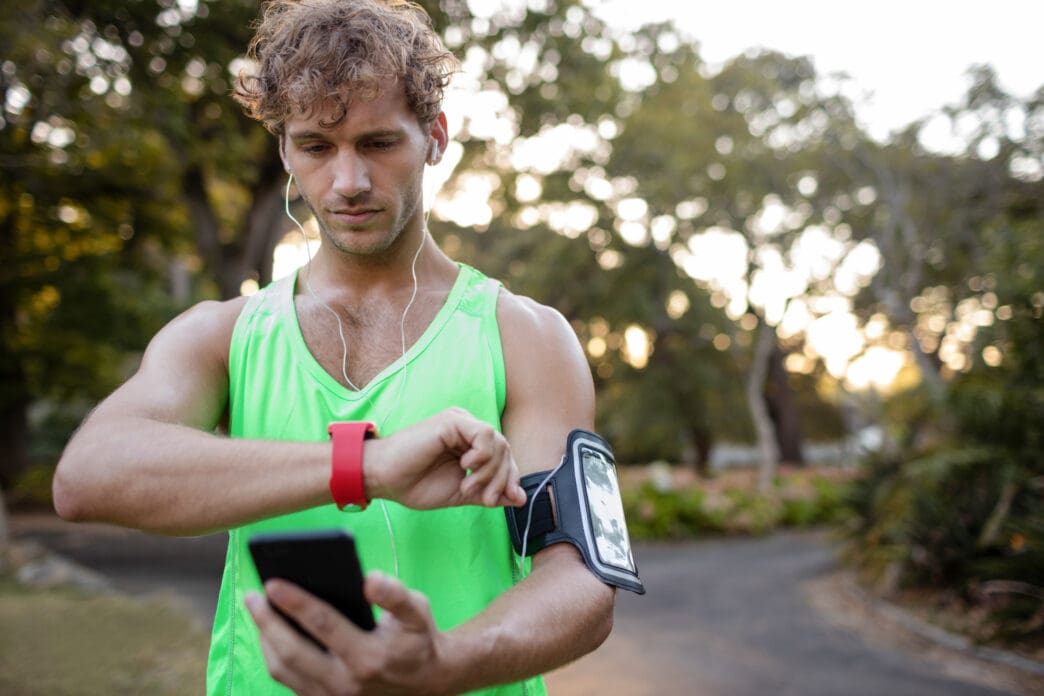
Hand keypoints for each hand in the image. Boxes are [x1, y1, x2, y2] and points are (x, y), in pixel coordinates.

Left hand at [246, 572, 448, 695]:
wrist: (428, 682)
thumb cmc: (418, 639)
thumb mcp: (417, 611)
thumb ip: (395, 594)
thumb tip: (369, 579)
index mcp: (369, 658)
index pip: (323, 625)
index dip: (295, 602)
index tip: (272, 582)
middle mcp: (346, 683)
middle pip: (293, 651)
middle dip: (267, 622)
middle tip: (252, 595)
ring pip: (284, 670)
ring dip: (265, 639)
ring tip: (256, 610)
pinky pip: (288, 681)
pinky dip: (274, 656)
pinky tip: (269, 632)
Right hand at [365, 407, 525, 509]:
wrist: (385, 479)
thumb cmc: (416, 484)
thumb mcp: (462, 493)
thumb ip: (491, 493)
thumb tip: (521, 498)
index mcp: (470, 444)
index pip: (504, 456)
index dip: (509, 478)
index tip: (503, 499)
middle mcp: (467, 430)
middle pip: (505, 449)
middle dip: (501, 478)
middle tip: (485, 498)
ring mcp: (460, 422)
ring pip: (498, 442)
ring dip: (490, 471)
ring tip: (468, 485)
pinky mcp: (453, 421)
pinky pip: (485, 433)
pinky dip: (482, 455)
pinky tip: (465, 465)